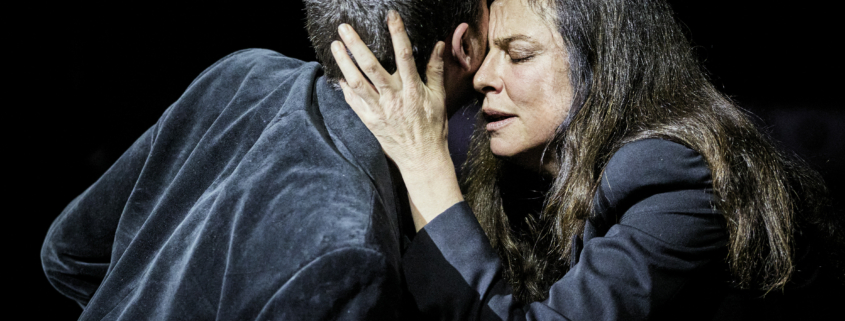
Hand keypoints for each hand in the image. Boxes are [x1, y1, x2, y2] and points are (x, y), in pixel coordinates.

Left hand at [330, 10, 448, 172]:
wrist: (422, 159)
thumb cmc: (433, 128)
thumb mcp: (439, 98)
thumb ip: (436, 71)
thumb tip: (438, 45)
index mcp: (413, 90)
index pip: (404, 55)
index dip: (397, 33)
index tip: (391, 16)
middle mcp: (394, 98)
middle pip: (371, 66)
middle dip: (357, 45)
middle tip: (344, 28)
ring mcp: (379, 111)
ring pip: (357, 82)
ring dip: (344, 63)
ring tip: (335, 46)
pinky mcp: (370, 122)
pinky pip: (354, 103)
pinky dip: (345, 89)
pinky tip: (339, 76)